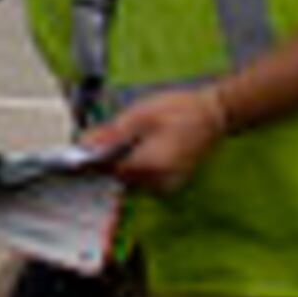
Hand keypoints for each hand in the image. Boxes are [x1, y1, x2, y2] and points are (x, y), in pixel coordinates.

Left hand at [81, 84, 231, 193]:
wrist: (214, 114)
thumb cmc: (179, 110)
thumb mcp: (139, 116)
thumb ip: (110, 134)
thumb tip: (83, 145)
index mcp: (148, 167)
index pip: (108, 171)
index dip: (94, 159)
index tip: (85, 150)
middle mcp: (158, 184)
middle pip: (119, 178)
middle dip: (111, 160)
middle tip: (113, 138)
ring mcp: (167, 186)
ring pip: (131, 180)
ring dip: (125, 163)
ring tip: (135, 140)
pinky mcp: (171, 184)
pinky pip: (145, 180)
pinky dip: (139, 167)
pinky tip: (145, 149)